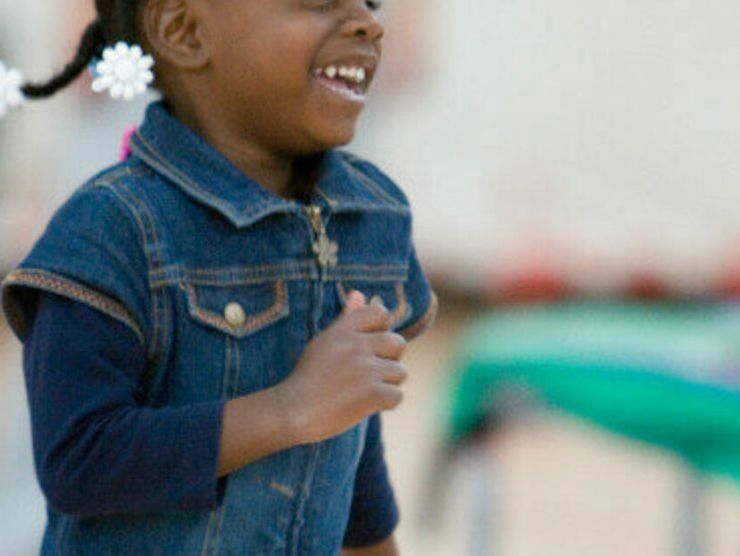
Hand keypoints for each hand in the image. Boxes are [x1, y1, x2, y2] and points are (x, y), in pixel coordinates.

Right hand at [277, 290, 407, 444]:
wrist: (293, 412)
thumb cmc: (309, 377)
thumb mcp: (324, 341)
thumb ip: (346, 318)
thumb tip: (359, 292)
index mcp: (343, 330)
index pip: (380, 314)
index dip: (380, 331)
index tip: (366, 348)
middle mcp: (356, 345)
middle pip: (398, 343)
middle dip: (389, 360)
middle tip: (366, 374)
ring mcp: (365, 369)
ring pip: (400, 372)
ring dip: (386, 384)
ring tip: (361, 391)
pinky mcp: (372, 393)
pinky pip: (397, 395)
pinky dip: (385, 403)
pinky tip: (364, 405)